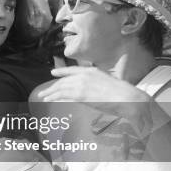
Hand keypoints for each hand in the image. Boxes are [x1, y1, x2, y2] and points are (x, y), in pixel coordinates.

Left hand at [36, 66, 152, 123]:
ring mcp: (82, 84)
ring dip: (50, 93)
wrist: (127, 98)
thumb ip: (95, 84)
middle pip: (64, 81)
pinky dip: (54, 97)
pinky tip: (50, 100)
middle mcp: (84, 75)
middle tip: (44, 92)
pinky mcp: (80, 94)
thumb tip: (88, 90)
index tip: (53, 73)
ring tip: (43, 97)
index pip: (72, 70)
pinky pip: (63, 95)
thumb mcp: (106, 82)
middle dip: (52, 86)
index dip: (61, 72)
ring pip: (61, 88)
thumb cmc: (122, 93)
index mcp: (91, 71)